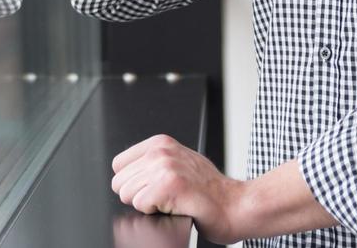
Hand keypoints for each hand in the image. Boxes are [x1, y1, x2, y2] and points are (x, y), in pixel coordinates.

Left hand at [111, 134, 243, 244]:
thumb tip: (129, 175)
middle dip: (137, 195)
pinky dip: (155, 212)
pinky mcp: (169, 186)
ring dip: (147, 204)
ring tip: (171, 201)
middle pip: (119, 182)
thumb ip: (154, 163)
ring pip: (127, 194)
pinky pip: (140, 205)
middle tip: (164, 197)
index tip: (152, 188)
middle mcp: (161, 152)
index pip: (119, 165)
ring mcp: (165, 167)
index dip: (133, 182)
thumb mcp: (180, 163)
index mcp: (160, 143)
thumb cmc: (211, 190)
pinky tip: (175, 207)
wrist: (237, 205)